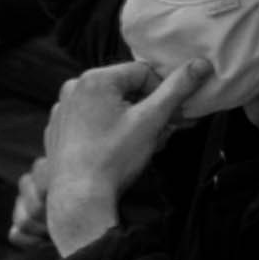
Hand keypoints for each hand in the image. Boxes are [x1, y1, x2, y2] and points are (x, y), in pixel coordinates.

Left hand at [37, 55, 189, 252]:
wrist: (79, 196)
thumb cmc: (114, 157)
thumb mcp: (153, 119)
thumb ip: (178, 88)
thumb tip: (201, 63)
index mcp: (95, 80)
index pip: (144, 73)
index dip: (164, 94)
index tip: (171, 116)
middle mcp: (73, 89)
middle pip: (126, 89)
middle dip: (149, 108)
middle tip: (163, 131)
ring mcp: (62, 110)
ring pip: (109, 105)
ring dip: (131, 119)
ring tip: (142, 143)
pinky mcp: (57, 130)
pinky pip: (91, 120)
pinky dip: (108, 129)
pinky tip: (116, 149)